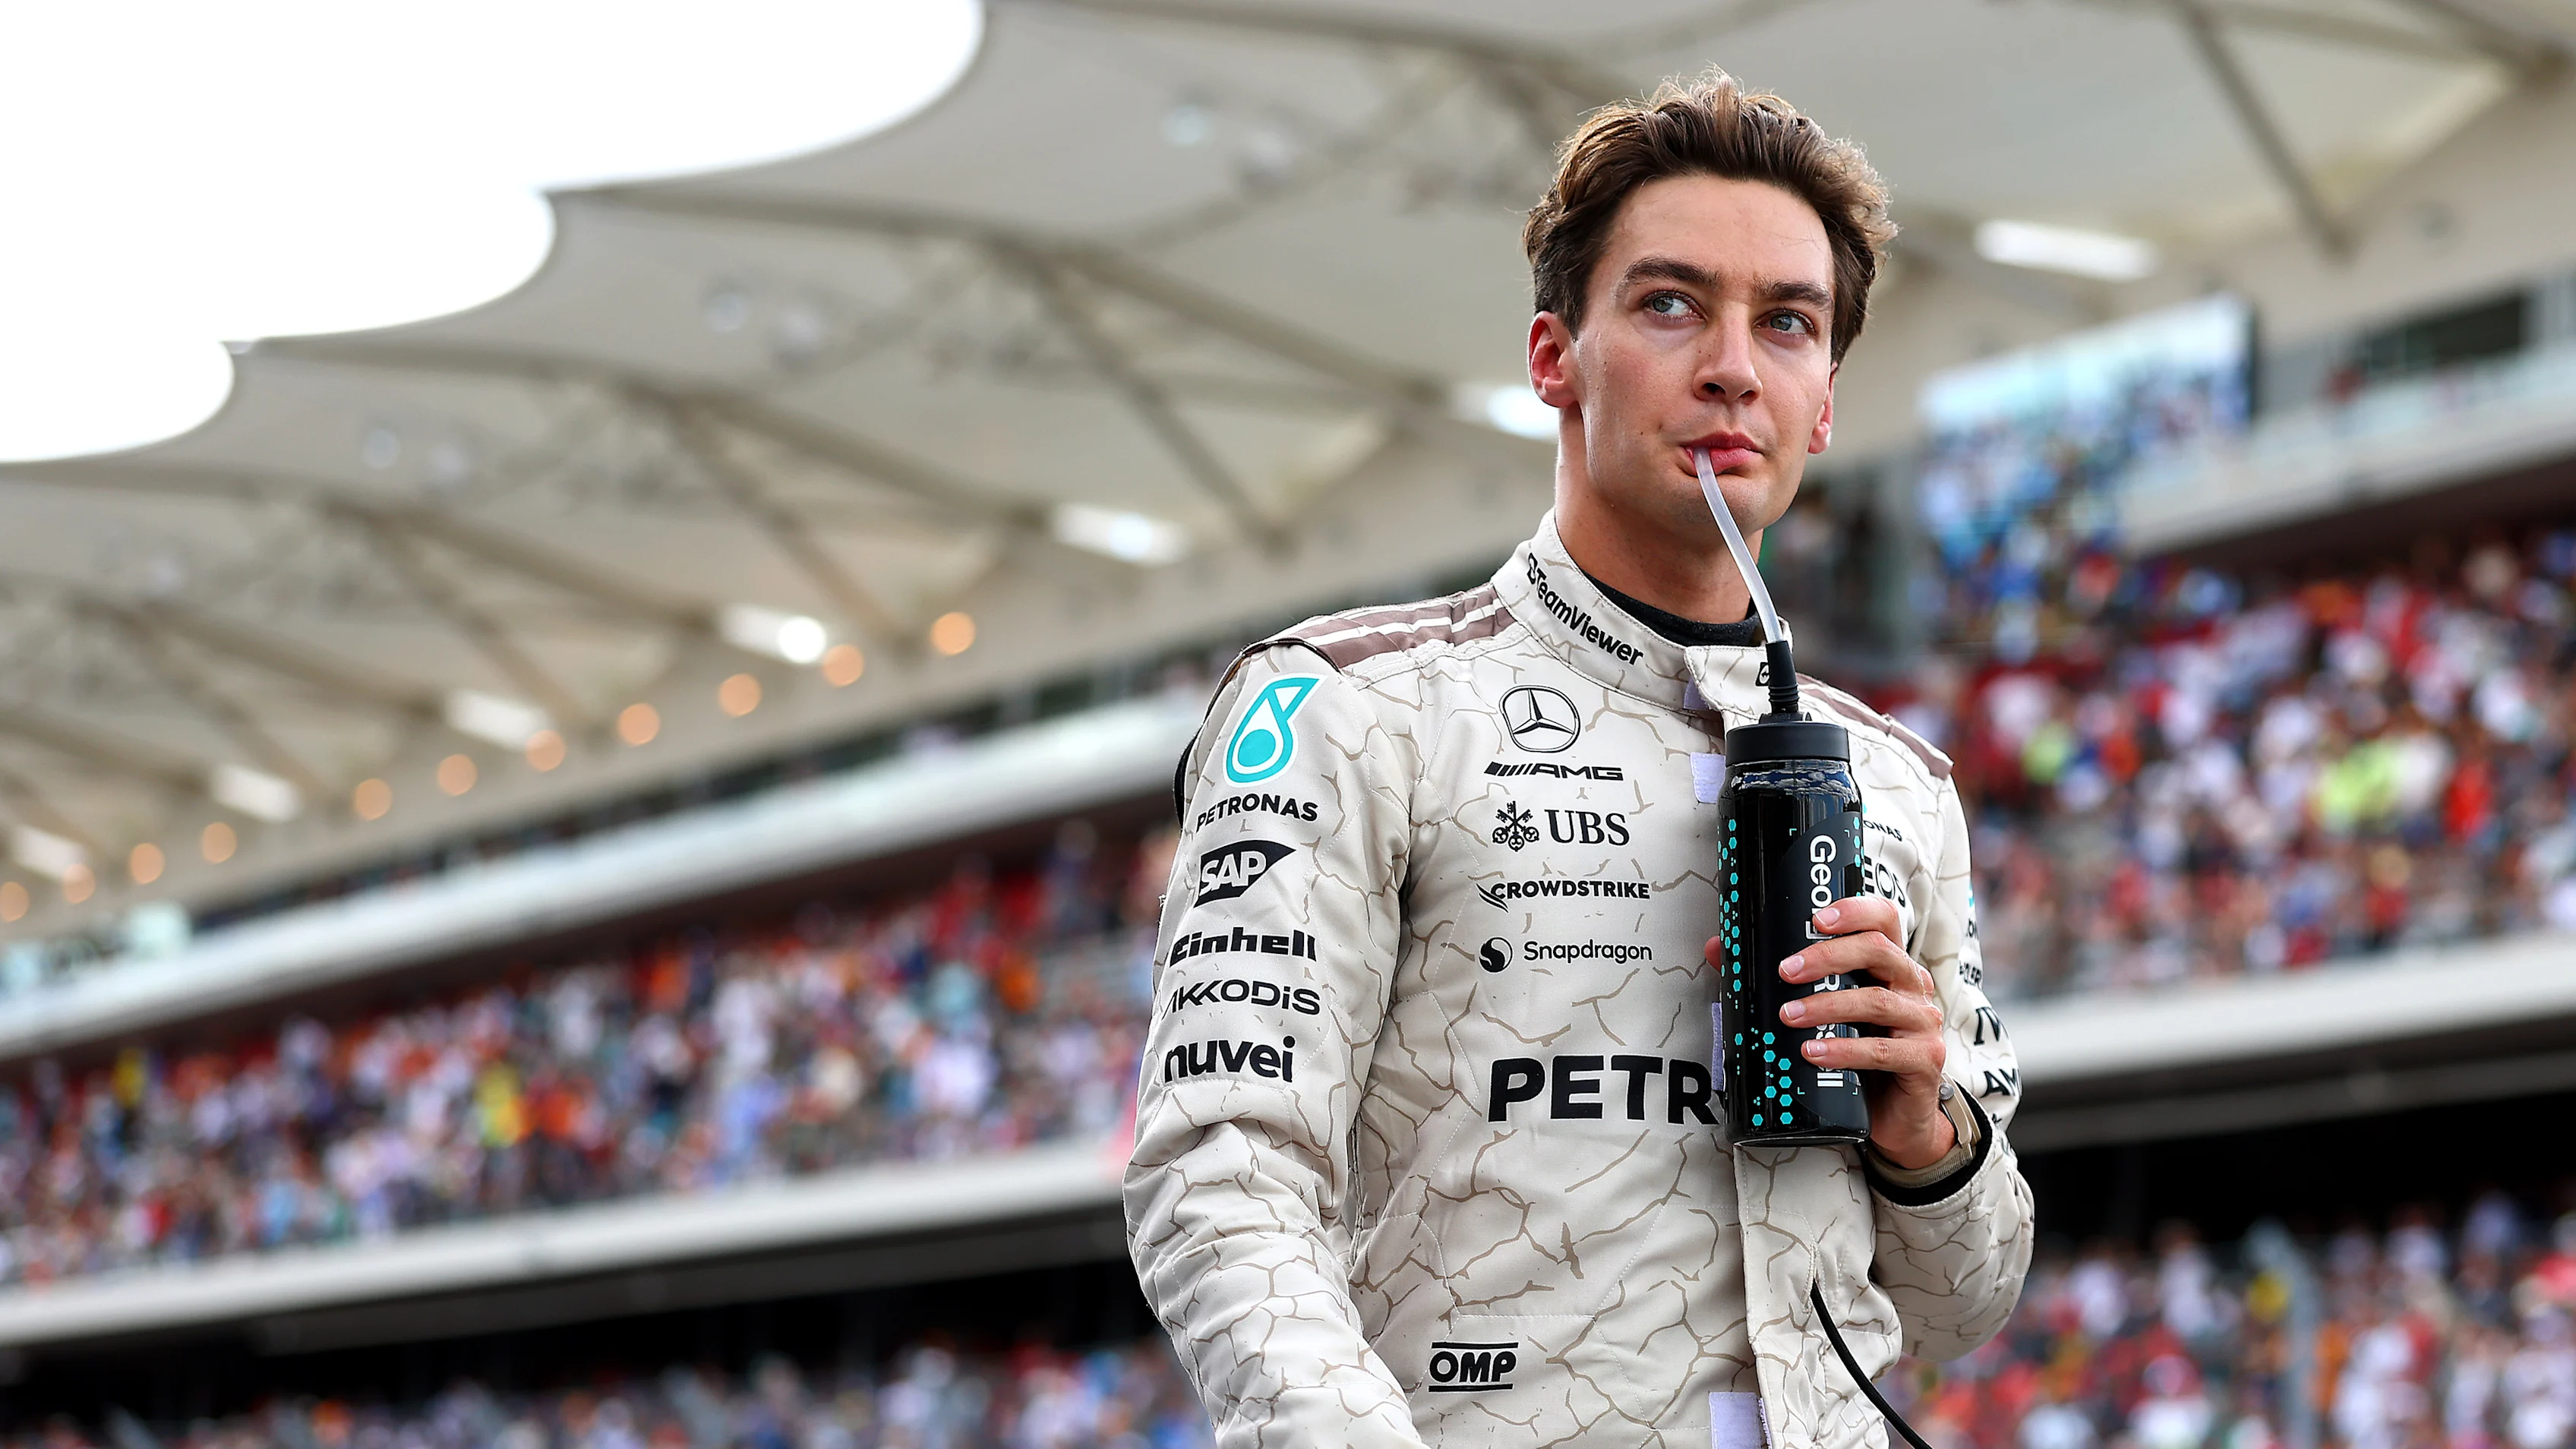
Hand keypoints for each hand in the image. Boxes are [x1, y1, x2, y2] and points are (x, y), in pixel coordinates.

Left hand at [1746, 895, 1951, 1168]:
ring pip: (1878, 1001)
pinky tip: (1815, 1053)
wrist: (1893, 1117)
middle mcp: (1912, 986)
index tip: (1816, 919)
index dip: (1855, 911)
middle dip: (1827, 957)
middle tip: (1785, 971)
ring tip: (1789, 1017)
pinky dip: (1845, 1051)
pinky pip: (1883, 1050)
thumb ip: (1776, 980)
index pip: (1884, 919)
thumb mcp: (1821, 1014)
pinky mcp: (1924, 1060)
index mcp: (1890, 965)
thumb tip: (1717, 949)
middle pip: (1879, 951)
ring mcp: (1922, 1023)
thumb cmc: (1856, 1056)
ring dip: (1827, 1006)